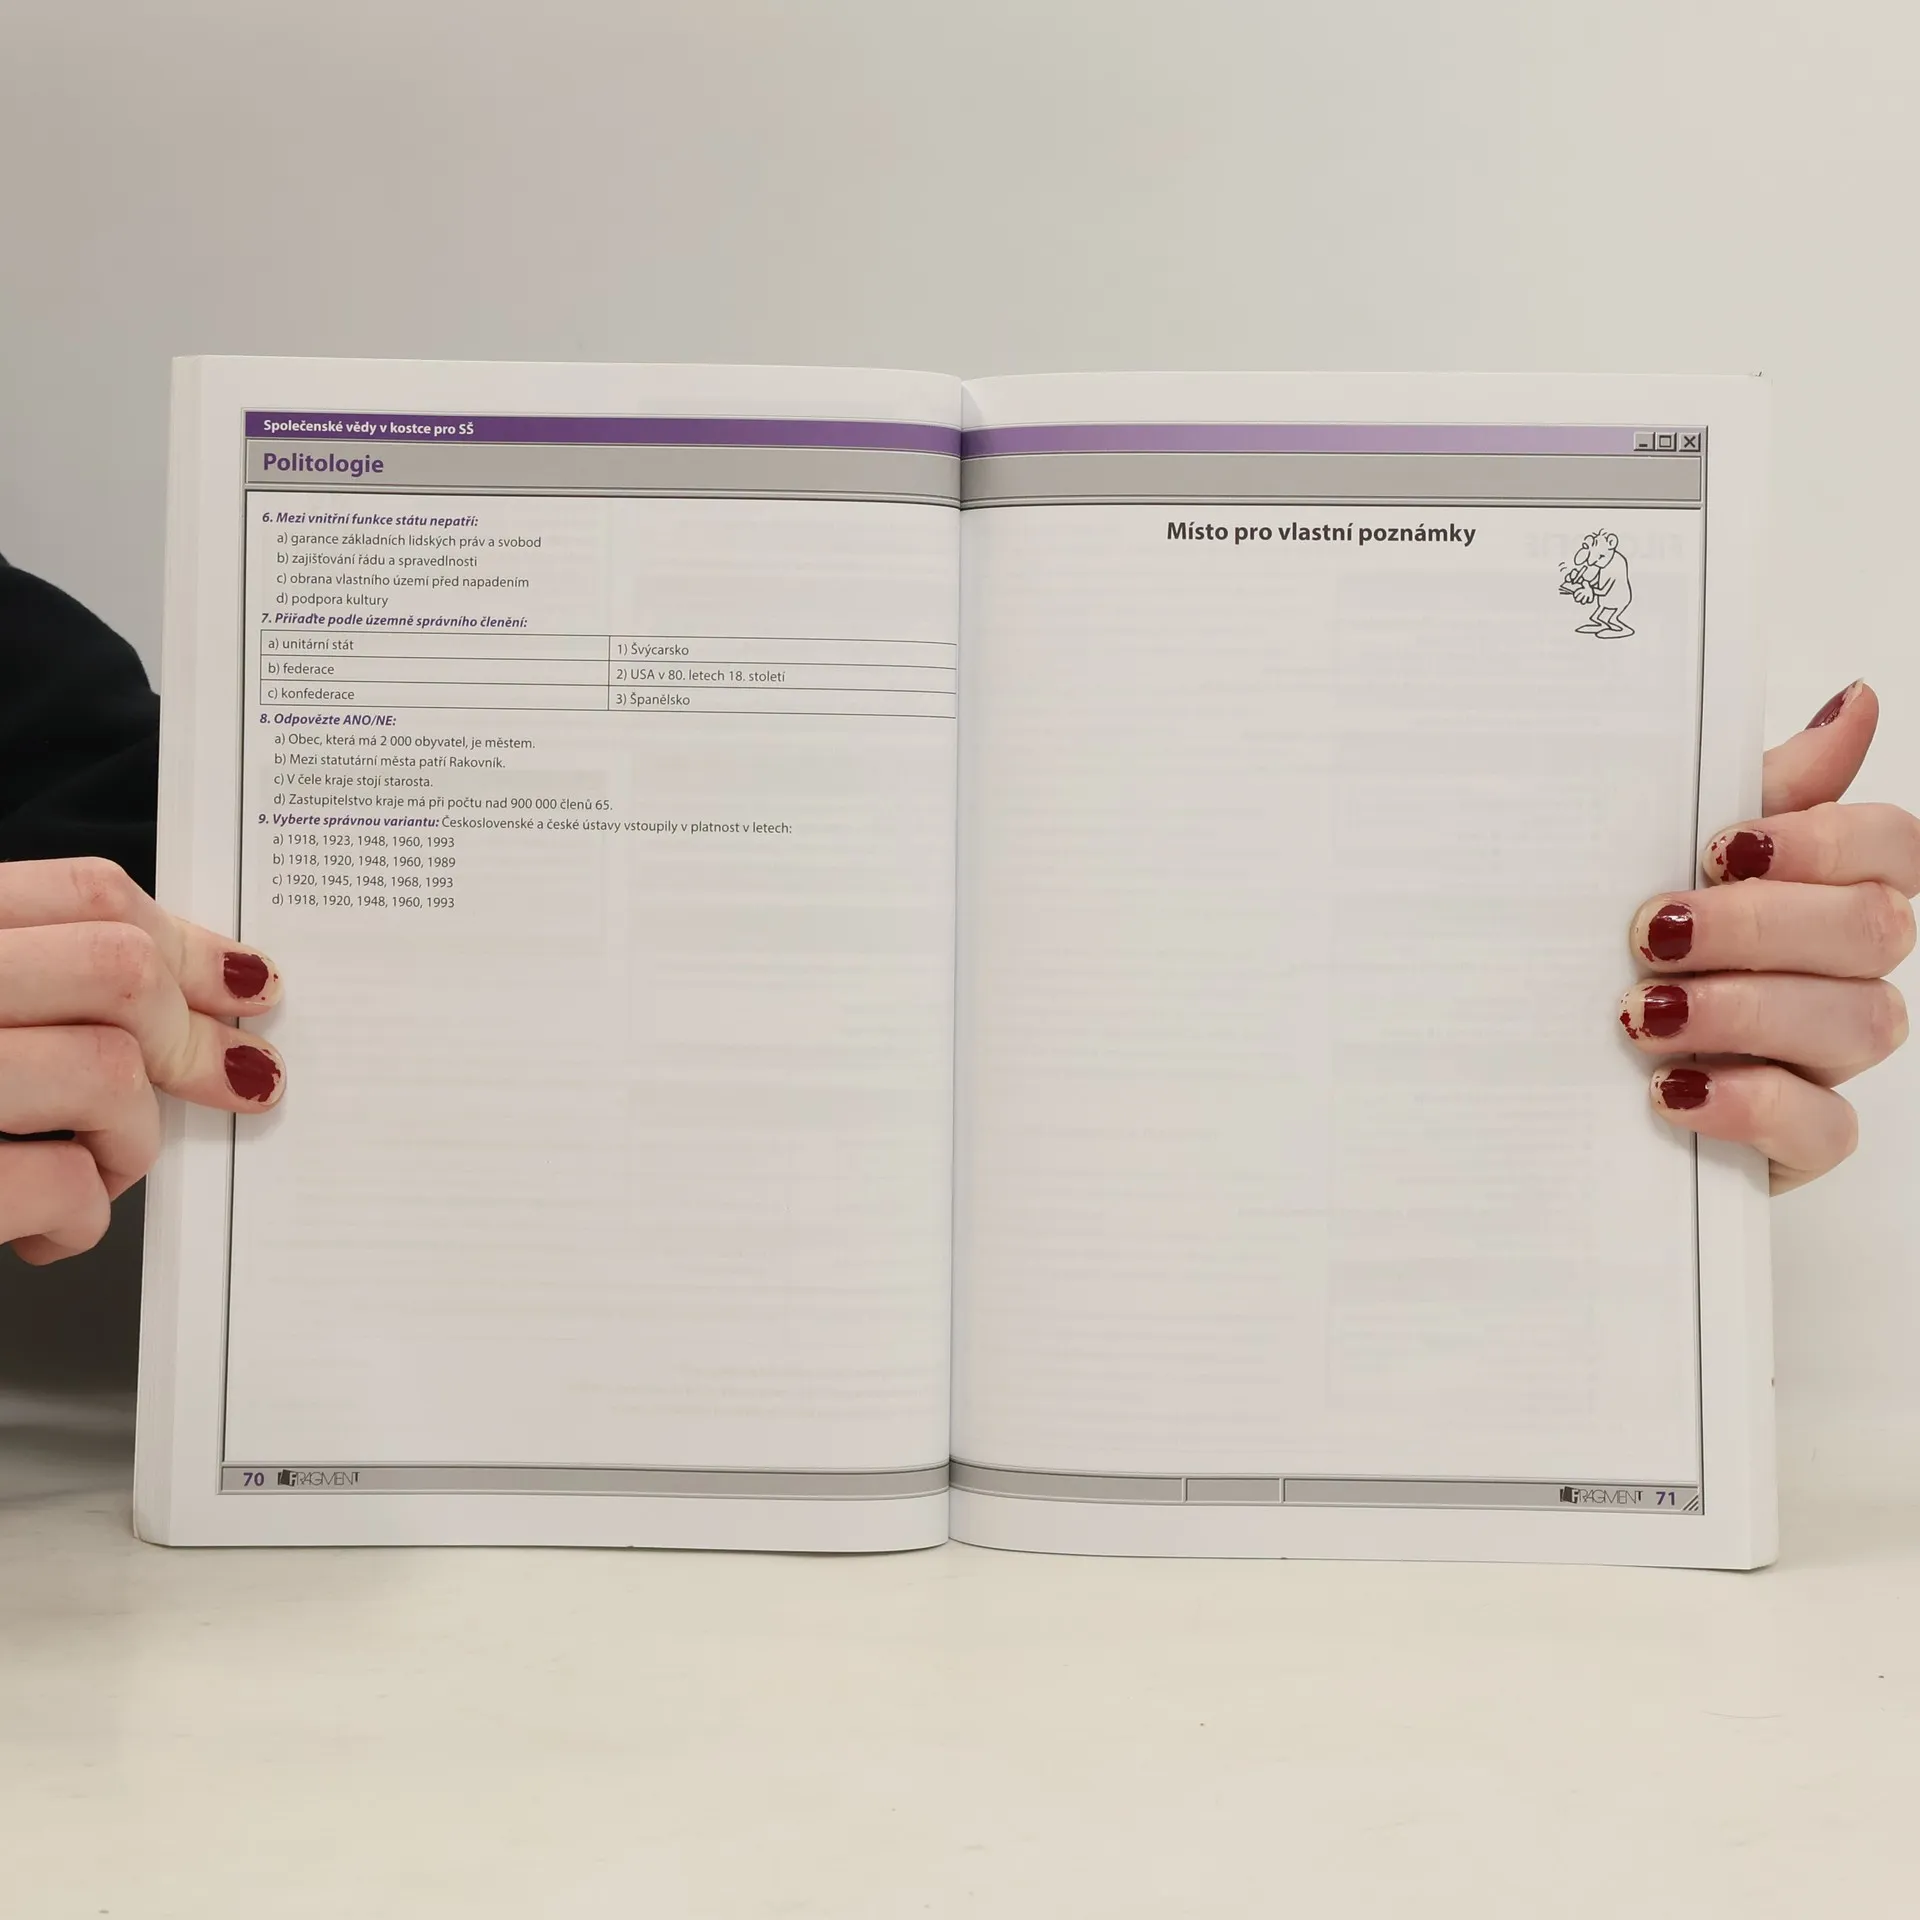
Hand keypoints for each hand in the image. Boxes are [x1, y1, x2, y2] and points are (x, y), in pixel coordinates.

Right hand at [0, 858, 284, 1262]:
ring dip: (129, 1139)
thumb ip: (28, 978)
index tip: (243, 988)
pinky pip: (58, 1181)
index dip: (190, 943)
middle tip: (224, 1081)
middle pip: (119, 969)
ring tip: (92, 1167)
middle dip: (189, 1038)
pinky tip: (47, 1230)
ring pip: (107, 1074)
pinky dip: (77, 1216)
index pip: (88, 892)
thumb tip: (198, 992)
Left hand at [1620, 682, 1916, 1191]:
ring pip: (1857, 1023)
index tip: (1723, 847)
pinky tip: (1672, 1089)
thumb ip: (1766, 789)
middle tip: (1651, 932)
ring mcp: (1833, 1057)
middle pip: (1870, 929)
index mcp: (1829, 892)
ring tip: (1643, 1013)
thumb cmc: (1642, 950)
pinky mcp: (1805, 1138)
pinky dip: (1745, 1103)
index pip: (1891, 847)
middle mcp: (1849, 971)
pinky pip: (1822, 1125)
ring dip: (1742, 1010)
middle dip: (1756, 924)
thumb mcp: (1673, 858)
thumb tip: (1853, 702)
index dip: (1822, 840)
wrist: (1568, 1072)